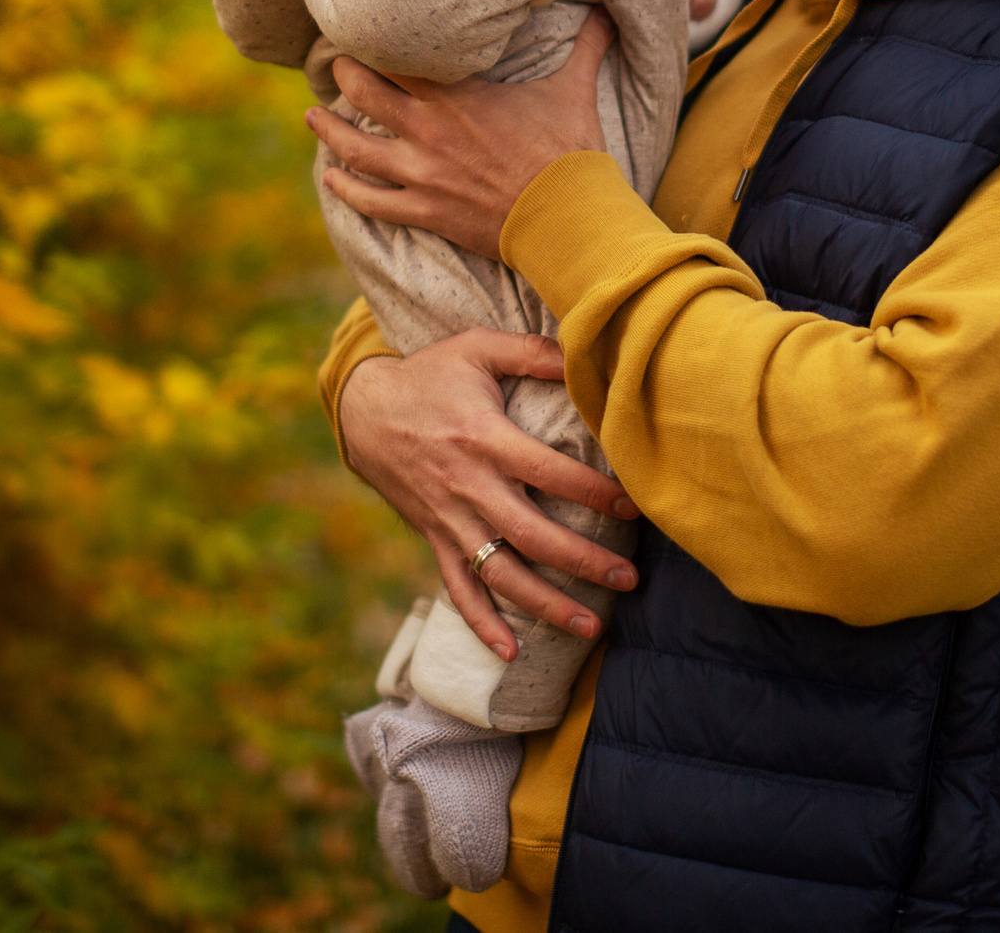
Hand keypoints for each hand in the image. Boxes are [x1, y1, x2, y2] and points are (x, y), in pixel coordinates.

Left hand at [310, 11, 613, 260]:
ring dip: (329, 131)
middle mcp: (428, 129)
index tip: (364, 28)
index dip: (377, 40)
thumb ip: (586, 46)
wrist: (567, 218)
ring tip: (312, 117)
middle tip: (334, 66)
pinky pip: (371, 202)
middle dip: (344, 75)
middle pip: (363, 93)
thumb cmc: (571, 151)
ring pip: (354, 148)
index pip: (400, 56)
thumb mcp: (574, 90)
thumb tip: (608, 14)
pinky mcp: (424, 211)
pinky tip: (332, 180)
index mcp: (457, 94)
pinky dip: (347, 190)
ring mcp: (421, 173)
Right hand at [337, 328, 639, 658]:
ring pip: (502, 573)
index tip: (635, 506)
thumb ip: (532, 353)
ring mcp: (450, 519)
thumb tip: (586, 353)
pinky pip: (458, 587)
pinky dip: (482, 623)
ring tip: (591, 626)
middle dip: (585, 562)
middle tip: (629, 579)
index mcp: (484, 439)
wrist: (363, 409)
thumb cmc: (430, 374)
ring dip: (546, 605)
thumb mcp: (477, 347)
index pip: (550, 473)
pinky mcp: (435, 537)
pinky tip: (512, 652)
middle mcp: (468, 486)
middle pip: (533, 535)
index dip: (595, 492)